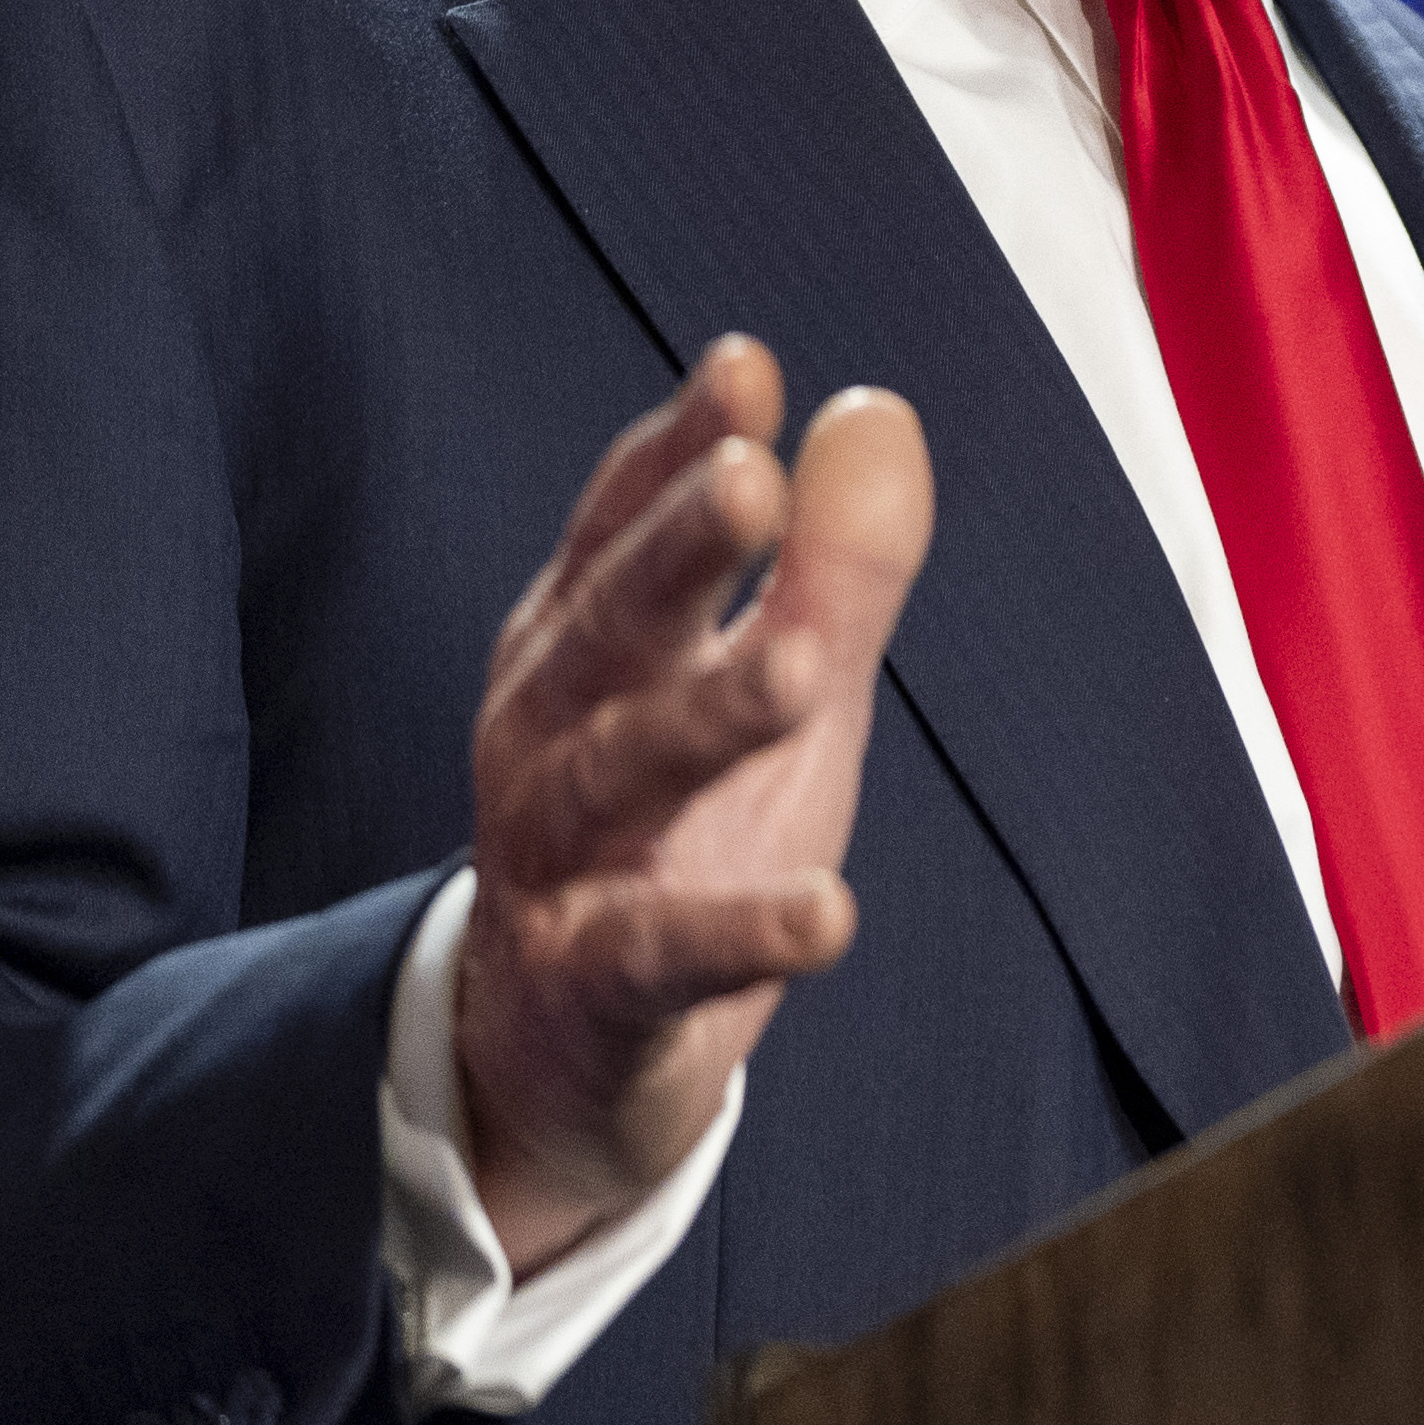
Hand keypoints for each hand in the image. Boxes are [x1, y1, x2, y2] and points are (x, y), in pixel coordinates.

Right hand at [457, 336, 930, 1275]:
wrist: (564, 1057)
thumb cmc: (680, 834)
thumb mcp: (774, 687)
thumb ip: (830, 564)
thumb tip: (874, 410)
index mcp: (584, 646)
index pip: (622, 527)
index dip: (677, 449)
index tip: (745, 367)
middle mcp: (549, 737)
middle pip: (608, 629)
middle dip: (674, 551)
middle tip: (750, 479)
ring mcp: (557, 865)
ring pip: (619, 777)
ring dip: (706, 717)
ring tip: (805, 669)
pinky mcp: (593, 989)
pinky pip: (659, 955)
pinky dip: (740, 934)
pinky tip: (830, 913)